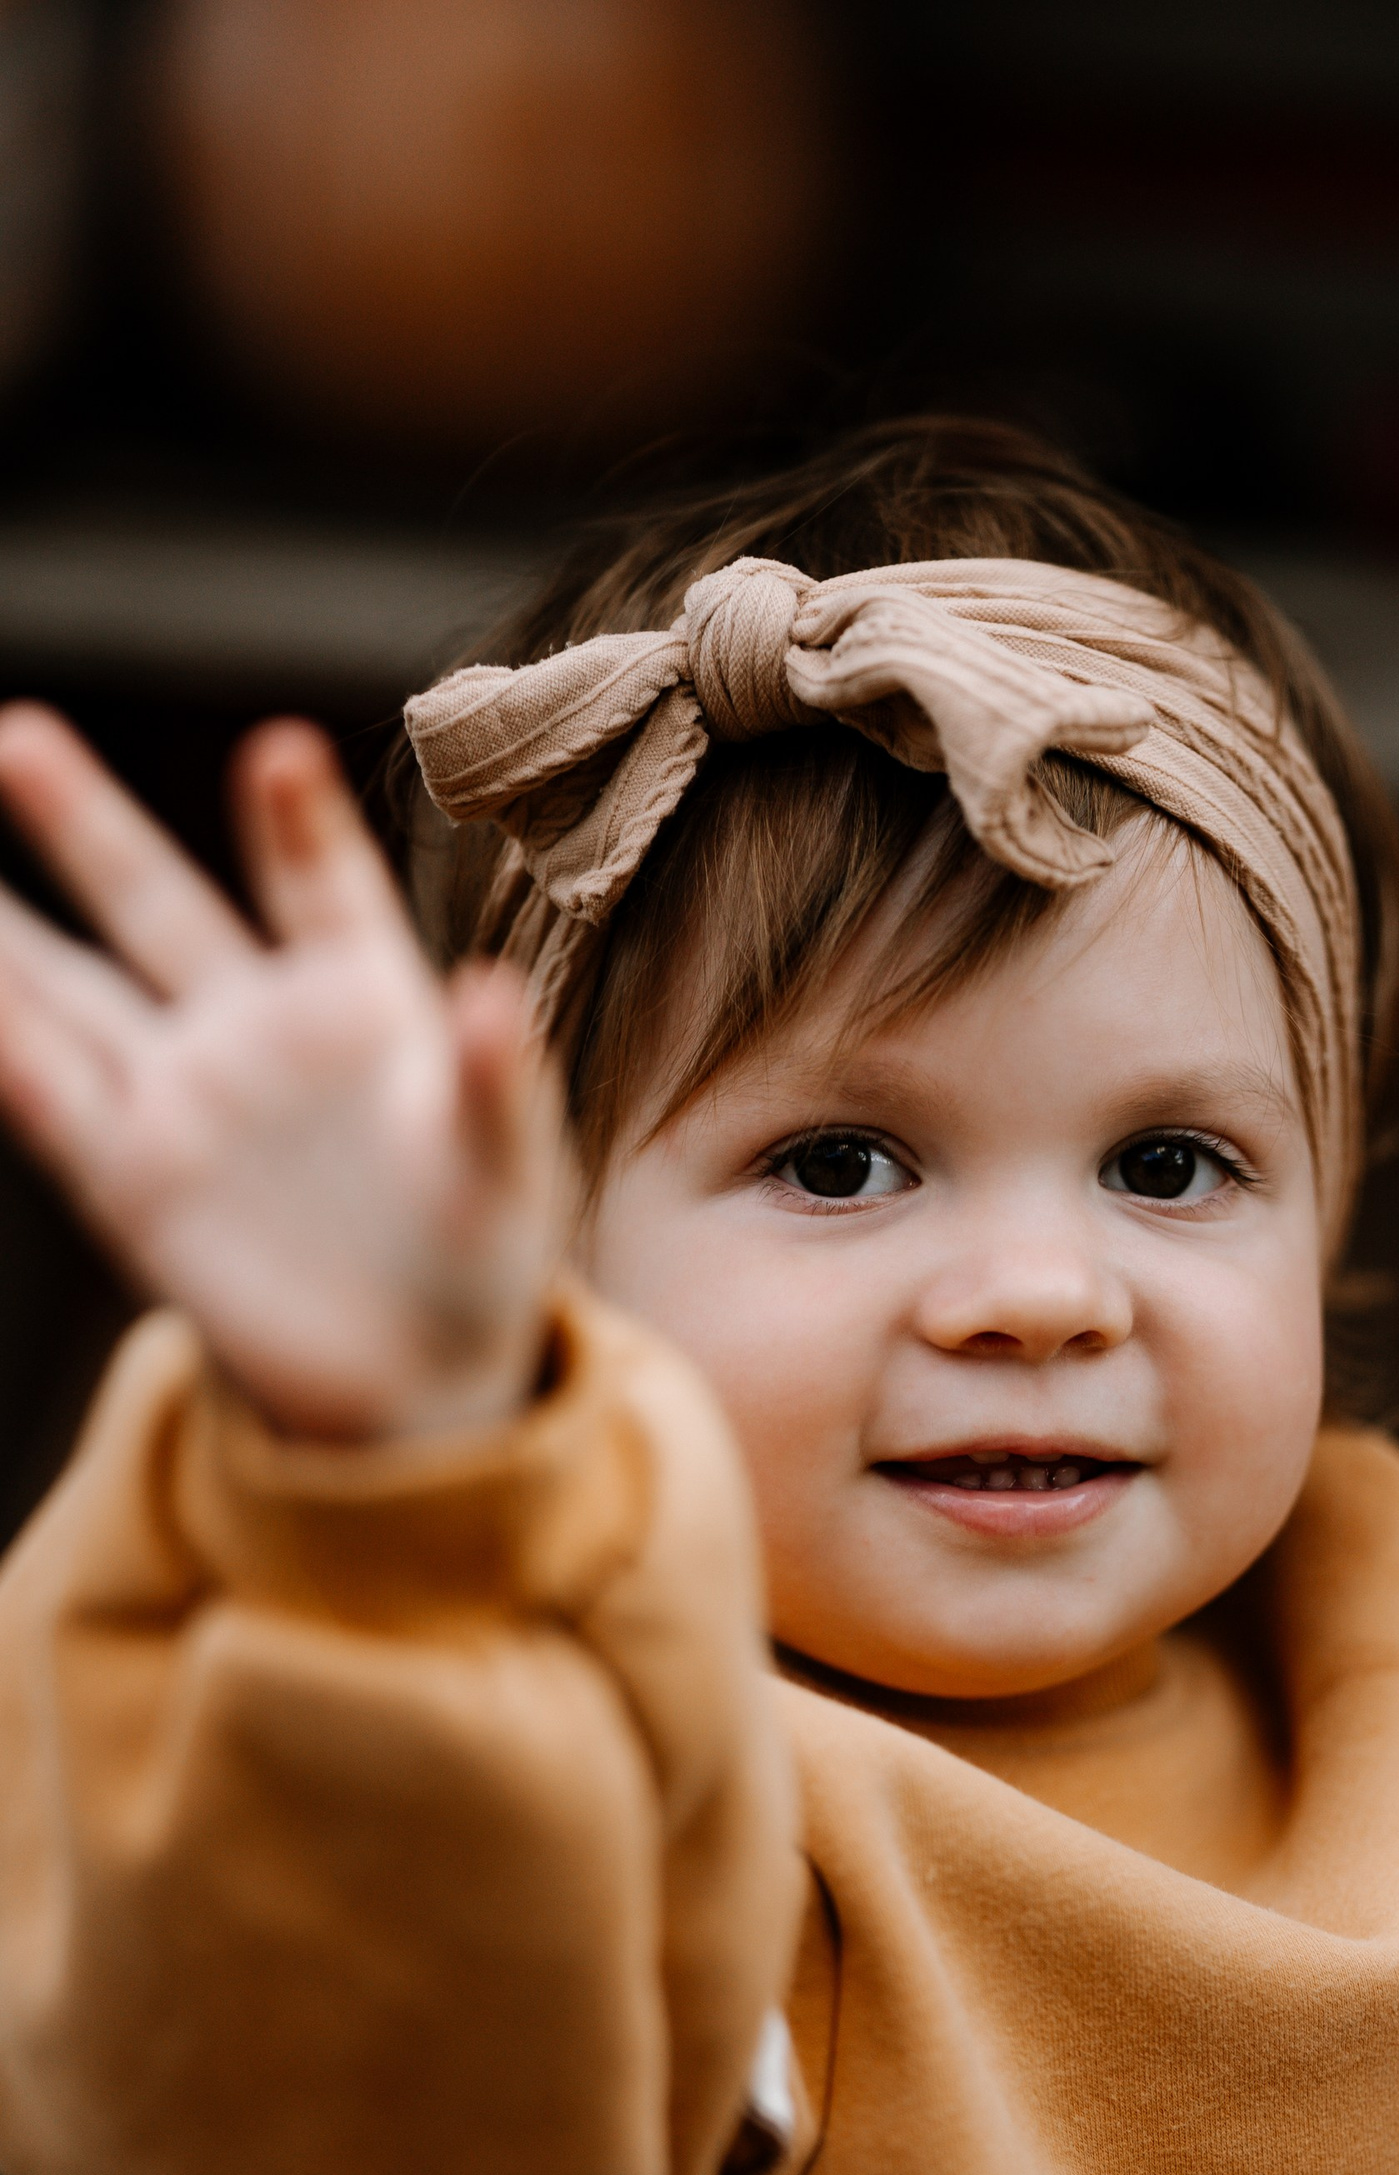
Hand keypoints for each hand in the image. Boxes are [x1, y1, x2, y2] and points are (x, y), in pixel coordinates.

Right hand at [0, 705, 560, 1439]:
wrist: (417, 1375)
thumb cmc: (480, 1251)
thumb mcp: (507, 1168)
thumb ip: (500, 1085)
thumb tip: (497, 994)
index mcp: (363, 1001)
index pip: (322, 892)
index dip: (299, 826)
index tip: (282, 755)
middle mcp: (257, 1030)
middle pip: (156, 907)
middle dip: (87, 826)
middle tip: (20, 734)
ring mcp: (187, 1100)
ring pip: (72, 994)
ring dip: (6, 937)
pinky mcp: (136, 1182)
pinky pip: (53, 1104)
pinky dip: (7, 1053)